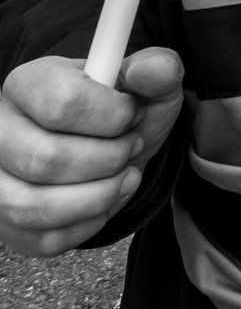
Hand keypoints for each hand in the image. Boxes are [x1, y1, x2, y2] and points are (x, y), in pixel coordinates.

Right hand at [0, 48, 183, 256]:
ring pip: (36, 207)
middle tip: (132, 147)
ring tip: (126, 175)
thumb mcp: (147, 85)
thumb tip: (151, 70)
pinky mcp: (7, 222)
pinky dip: (88, 223)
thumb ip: (158, 71)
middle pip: (48, 159)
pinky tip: (106, 199)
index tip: (135, 116)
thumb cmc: (121, 113)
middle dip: (109, 159)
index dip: (113, 117)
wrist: (111, 148)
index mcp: (29, 83)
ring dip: (100, 195)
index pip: (63, 104)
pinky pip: (45, 238)